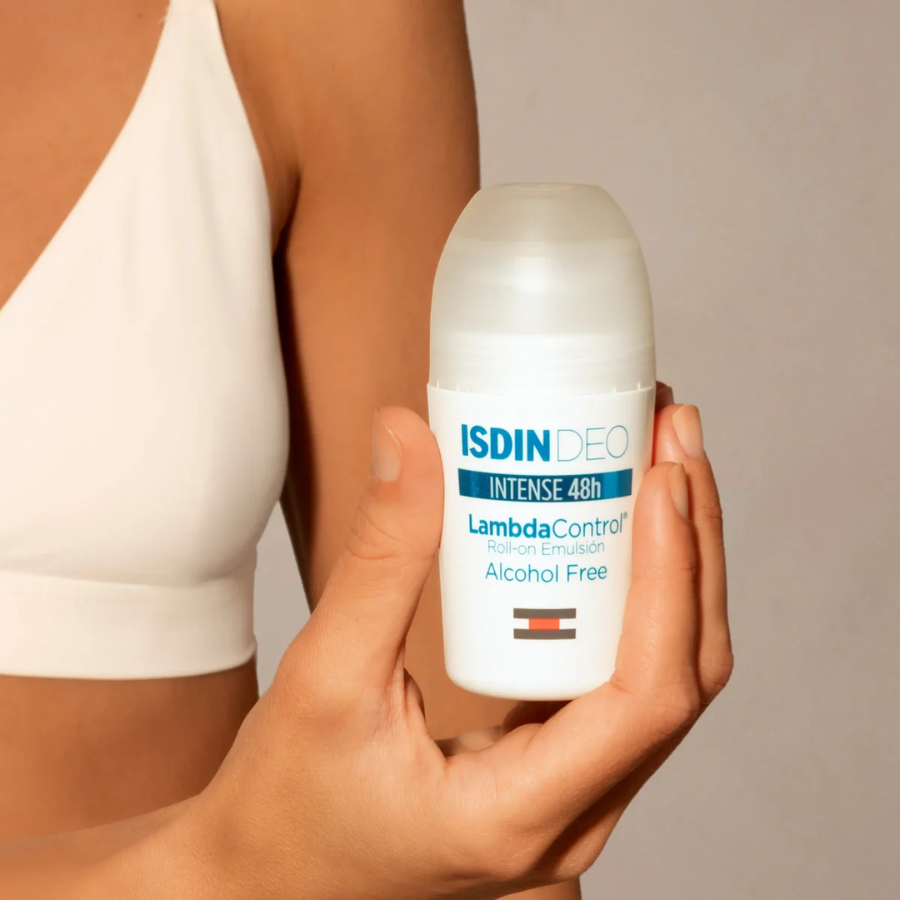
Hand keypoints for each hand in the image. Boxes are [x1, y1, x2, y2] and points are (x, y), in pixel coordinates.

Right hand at [174, 397, 729, 899]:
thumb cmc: (285, 807)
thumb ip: (378, 559)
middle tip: (672, 437)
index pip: (648, 694)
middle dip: (692, 545)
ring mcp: (573, 797)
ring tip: (661, 466)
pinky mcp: (555, 768)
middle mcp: (572, 817)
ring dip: (676, 566)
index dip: (671, 576)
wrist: (273, 876)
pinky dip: (641, 599)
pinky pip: (628, 679)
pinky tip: (619, 534)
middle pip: (683, 675)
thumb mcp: (326, 678)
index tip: (660, 477)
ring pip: (668, 677)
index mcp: (521, 815)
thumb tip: (413, 442)